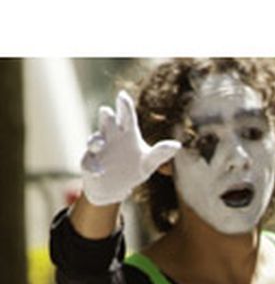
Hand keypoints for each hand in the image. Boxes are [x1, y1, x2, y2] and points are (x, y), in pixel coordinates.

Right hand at [80, 90, 180, 206]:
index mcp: (126, 132)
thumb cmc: (133, 169)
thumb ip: (160, 153)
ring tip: (100, 143)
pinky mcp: (89, 163)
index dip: (124, 106)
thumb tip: (177, 145)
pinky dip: (93, 166)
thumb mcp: (148, 162)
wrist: (113, 187)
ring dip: (96, 140)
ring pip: (94, 140)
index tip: (122, 96)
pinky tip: (99, 171)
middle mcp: (110, 135)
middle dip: (106, 117)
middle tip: (107, 111)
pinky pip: (89, 163)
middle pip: (107, 122)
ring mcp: (97, 149)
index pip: (126, 116)